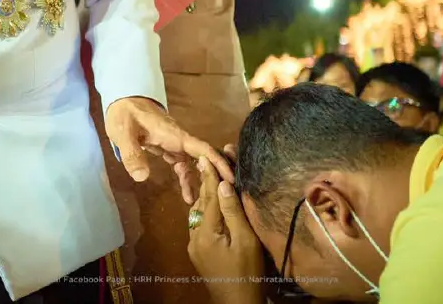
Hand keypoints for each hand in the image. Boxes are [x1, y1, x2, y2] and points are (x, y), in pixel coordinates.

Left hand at [104, 97, 232, 203]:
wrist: (122, 99)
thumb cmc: (124, 113)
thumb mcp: (123, 132)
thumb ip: (132, 153)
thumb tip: (142, 178)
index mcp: (173, 135)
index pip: (202, 149)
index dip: (218, 163)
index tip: (230, 179)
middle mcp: (178, 140)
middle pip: (203, 158)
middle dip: (214, 176)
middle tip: (220, 199)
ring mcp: (174, 144)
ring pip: (193, 164)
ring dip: (199, 180)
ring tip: (200, 203)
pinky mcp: (167, 147)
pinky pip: (182, 164)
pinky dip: (186, 177)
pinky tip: (187, 193)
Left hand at [187, 155, 264, 303]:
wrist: (238, 303)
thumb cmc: (247, 273)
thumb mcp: (245, 241)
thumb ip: (233, 212)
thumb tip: (224, 184)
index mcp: (205, 232)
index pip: (209, 197)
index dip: (210, 175)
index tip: (207, 154)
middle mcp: (194, 236)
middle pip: (201, 203)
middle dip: (207, 181)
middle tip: (209, 159)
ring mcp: (194, 245)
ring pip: (198, 212)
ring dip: (205, 195)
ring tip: (211, 176)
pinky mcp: (198, 251)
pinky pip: (200, 223)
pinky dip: (206, 209)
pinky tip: (212, 202)